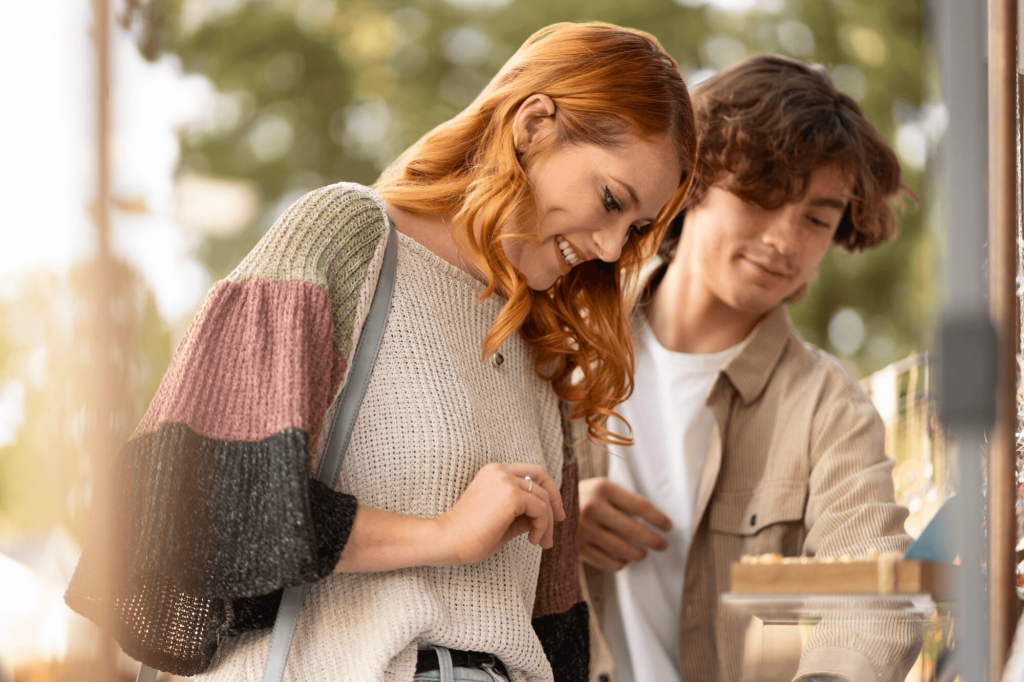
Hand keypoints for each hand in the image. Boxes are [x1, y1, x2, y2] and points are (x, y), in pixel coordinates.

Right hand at [437, 463, 564, 564]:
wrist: (446, 541)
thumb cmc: (469, 535)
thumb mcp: (502, 520)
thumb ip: (523, 514)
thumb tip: (545, 518)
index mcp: (494, 472)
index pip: (530, 473)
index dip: (546, 489)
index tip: (553, 512)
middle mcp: (500, 471)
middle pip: (541, 477)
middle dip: (555, 499)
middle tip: (560, 521)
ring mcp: (505, 481)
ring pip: (543, 498)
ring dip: (548, 523)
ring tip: (542, 542)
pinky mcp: (511, 496)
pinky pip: (540, 510)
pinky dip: (543, 527)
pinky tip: (533, 540)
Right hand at [579, 477, 670, 570]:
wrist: (548, 506)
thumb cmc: (583, 497)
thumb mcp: (600, 489)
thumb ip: (623, 501)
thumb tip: (655, 522)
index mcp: (602, 488)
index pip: (640, 506)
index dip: (658, 518)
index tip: (668, 526)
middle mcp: (592, 507)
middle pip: (634, 530)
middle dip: (654, 540)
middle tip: (662, 545)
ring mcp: (582, 529)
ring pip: (622, 549)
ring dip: (638, 554)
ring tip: (643, 553)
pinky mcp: (576, 547)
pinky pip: (607, 562)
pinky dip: (620, 564)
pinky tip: (624, 560)